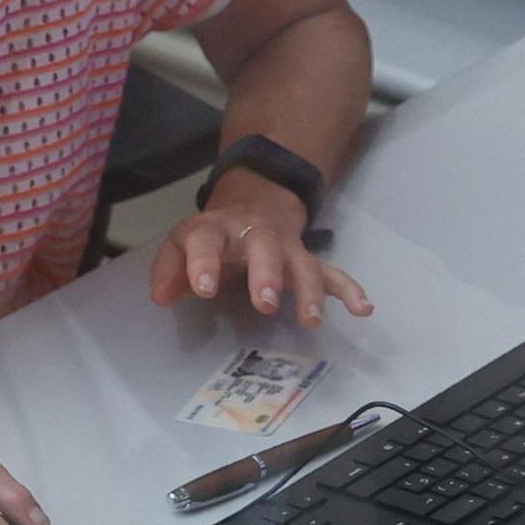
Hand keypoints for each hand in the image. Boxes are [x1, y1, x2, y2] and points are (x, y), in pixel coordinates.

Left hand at [147, 174, 372, 328]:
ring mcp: (285, 248)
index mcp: (216, 229)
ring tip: (311, 320)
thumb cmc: (212, 237)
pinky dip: (348, 290)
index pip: (206, 239)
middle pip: (264, 247)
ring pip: (302, 264)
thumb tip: (161, 297)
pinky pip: (331, 274)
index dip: (203, 262)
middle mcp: (254, 235)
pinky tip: (363, 309)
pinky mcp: (307, 261)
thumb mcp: (182, 244)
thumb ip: (168, 269)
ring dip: (308, 291)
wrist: (252, 203)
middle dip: (267, 274)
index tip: (204, 289)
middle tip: (265, 303)